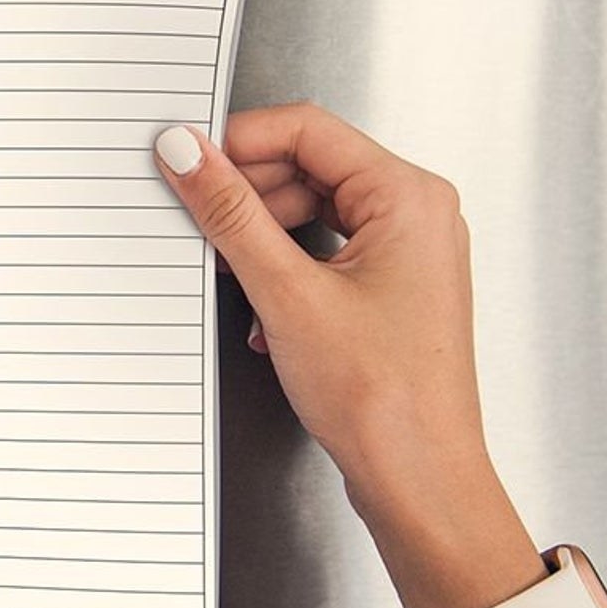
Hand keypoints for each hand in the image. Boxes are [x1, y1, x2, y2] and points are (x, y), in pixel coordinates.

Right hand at [154, 105, 606, 607]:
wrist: (419, 478)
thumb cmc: (385, 399)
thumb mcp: (287, 294)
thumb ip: (231, 215)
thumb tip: (190, 155)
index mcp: (408, 197)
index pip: (308, 130)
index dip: (240, 140)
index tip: (187, 159)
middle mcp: (415, 216)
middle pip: (309, 168)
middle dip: (246, 194)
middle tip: (193, 215)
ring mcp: (404, 255)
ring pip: (312, 214)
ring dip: (260, 238)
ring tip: (224, 271)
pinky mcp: (386, 293)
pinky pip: (322, 255)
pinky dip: (282, 272)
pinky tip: (259, 311)